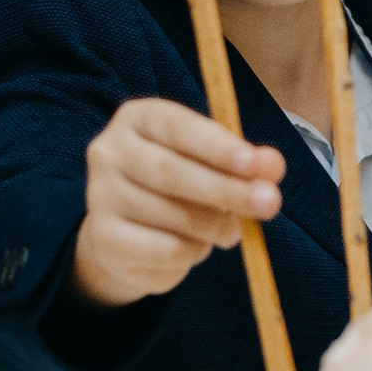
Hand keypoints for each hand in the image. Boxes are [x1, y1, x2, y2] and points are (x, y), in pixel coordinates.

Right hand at [70, 98, 286, 308]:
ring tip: (229, 231)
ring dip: (214, 226)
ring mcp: (100, 195)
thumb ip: (244, 163)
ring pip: (171, 214)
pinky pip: (162, 249)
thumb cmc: (179, 189)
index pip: (176, 126)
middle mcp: (109, 151)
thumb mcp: (214, 166)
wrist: (131, 236)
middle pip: (170, 170)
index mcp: (137, 118)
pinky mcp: (103, 237)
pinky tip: (197, 247)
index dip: (216, 145)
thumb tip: (271, 166)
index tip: (253, 163)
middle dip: (226, 188)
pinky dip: (193, 252)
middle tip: (269, 203)